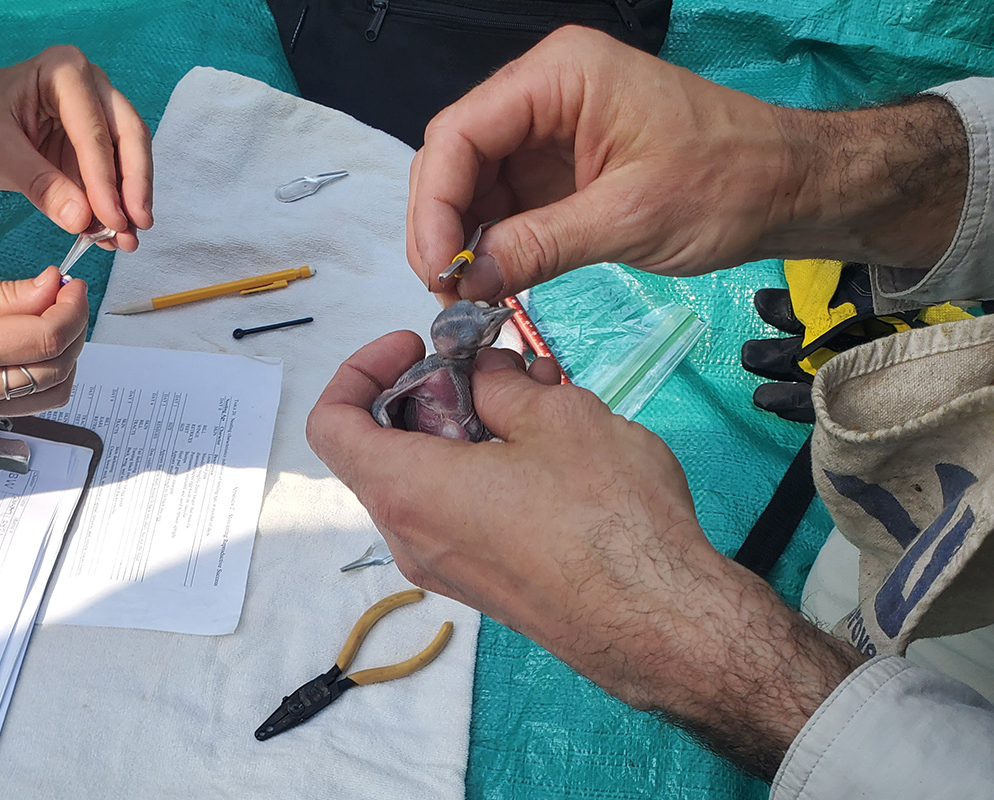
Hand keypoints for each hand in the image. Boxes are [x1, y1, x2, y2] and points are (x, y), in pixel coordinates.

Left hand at [0, 46, 151, 250]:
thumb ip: (39, 183)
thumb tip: (81, 220)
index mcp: (65, 71)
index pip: (95, 130)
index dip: (106, 179)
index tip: (111, 219)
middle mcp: (92, 88)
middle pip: (129, 138)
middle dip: (133, 187)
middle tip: (136, 227)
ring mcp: (98, 115)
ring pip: (130, 159)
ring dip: (130, 202)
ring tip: (126, 240)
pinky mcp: (95, 146)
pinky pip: (115, 177)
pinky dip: (115, 207)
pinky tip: (112, 235)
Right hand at [0, 266, 87, 419]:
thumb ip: (3, 294)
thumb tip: (51, 287)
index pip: (44, 338)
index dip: (72, 310)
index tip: (73, 287)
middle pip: (57, 366)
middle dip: (75, 328)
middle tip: (67, 298)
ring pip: (55, 391)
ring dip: (69, 355)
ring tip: (54, 321)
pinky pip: (34, 401)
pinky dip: (51, 373)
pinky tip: (38, 345)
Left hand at [307, 334, 863, 778]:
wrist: (663, 623)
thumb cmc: (606, 516)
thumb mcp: (555, 417)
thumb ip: (498, 384)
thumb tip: (479, 374)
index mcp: (408, 491)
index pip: (331, 423)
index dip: (361, 369)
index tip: (416, 345)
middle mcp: (411, 537)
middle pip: (384, 447)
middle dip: (434, 391)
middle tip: (498, 369)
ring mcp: (447, 568)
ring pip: (430, 478)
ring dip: (471, 428)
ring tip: (542, 400)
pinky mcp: (485, 584)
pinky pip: (460, 512)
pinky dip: (486, 468)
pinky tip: (552, 449)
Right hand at [407, 26, 966, 303]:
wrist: (790, 188)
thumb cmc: (728, 183)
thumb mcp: (629, 217)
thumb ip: (539, 246)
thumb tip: (465, 283)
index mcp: (559, 76)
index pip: (461, 132)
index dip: (435, 204)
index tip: (436, 270)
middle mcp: (545, 93)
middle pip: (459, 156)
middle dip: (443, 226)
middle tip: (446, 294)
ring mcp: (552, 130)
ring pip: (477, 184)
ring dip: (466, 241)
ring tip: (466, 299)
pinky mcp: (564, 167)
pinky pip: (510, 203)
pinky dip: (496, 244)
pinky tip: (493, 282)